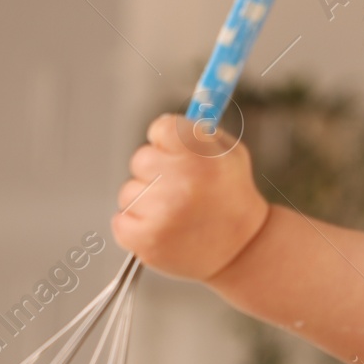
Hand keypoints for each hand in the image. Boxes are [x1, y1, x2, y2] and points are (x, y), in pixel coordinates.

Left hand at [111, 113, 270, 280]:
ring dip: (146, 201)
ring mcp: (161, 213)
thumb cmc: (233, 197)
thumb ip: (199, 129)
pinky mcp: (145, 240)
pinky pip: (120, 220)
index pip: (161, 128)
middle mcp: (180, 182)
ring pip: (129, 192)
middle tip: (182, 190)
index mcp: (200, 156)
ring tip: (176, 215)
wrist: (243, 250)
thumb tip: (168, 114)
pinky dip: (136, 226)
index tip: (179, 154)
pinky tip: (163, 230)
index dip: (169, 141)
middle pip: (140, 159)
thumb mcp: (231, 154)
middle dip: (156, 172)